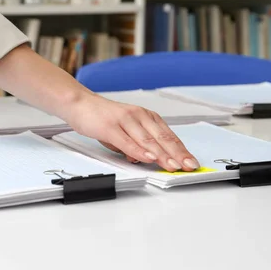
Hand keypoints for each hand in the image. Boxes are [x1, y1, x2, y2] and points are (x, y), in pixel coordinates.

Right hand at [63, 93, 199, 171]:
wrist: (79, 103)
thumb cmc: (102, 117)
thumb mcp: (124, 132)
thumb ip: (136, 145)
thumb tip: (146, 159)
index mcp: (146, 117)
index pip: (169, 136)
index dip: (181, 150)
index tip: (191, 162)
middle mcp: (139, 116)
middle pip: (163, 138)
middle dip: (178, 154)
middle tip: (189, 166)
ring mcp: (125, 120)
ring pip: (148, 140)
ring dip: (162, 155)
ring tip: (173, 166)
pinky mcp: (110, 126)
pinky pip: (127, 142)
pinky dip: (139, 151)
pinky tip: (148, 158)